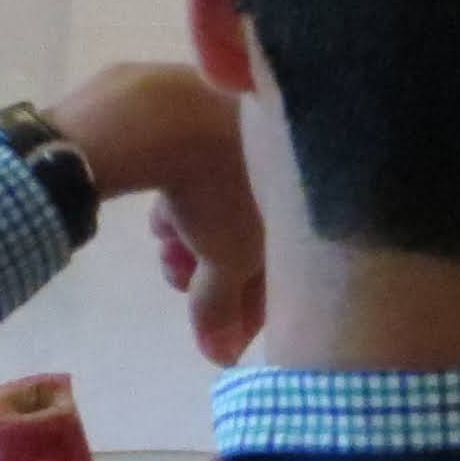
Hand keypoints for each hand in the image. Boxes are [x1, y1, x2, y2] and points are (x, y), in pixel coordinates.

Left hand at [50, 63, 266, 364]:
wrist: (163, 111)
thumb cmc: (212, 187)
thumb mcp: (225, 258)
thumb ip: (221, 307)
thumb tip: (221, 356)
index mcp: (301, 183)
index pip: (290, 259)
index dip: (255, 306)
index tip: (224, 333)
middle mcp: (282, 150)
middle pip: (251, 228)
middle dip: (213, 266)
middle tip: (183, 282)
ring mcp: (244, 122)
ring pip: (224, 196)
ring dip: (194, 233)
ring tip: (164, 248)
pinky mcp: (204, 104)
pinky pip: (202, 163)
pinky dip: (184, 193)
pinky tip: (158, 211)